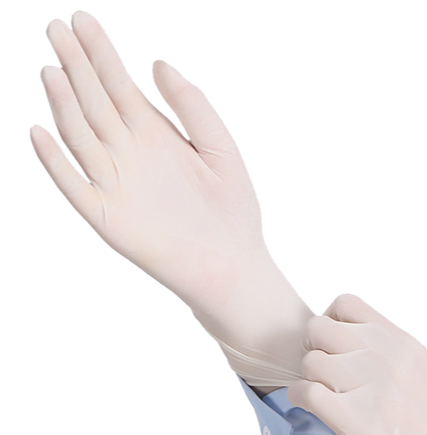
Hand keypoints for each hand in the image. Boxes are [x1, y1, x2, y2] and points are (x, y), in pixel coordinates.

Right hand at [32, 11, 312, 389]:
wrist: (232, 264)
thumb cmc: (233, 209)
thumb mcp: (221, 148)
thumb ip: (193, 106)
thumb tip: (159, 61)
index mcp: (158, 136)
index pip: (120, 86)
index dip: (101, 53)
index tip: (82, 19)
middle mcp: (132, 154)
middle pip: (96, 102)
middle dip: (77, 65)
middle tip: (56, 27)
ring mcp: (117, 184)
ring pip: (81, 136)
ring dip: (64, 103)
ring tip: (52, 68)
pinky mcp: (107, 217)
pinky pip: (74, 185)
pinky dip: (56, 161)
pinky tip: (39, 131)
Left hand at [288, 294, 426, 434]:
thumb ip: (392, 356)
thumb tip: (354, 350)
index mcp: (404, 342)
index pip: (346, 304)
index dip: (329, 322)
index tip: (334, 347)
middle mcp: (387, 357)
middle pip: (318, 327)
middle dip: (313, 348)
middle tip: (322, 374)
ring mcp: (374, 388)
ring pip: (310, 360)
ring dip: (308, 378)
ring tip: (322, 397)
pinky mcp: (361, 424)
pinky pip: (307, 392)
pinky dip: (300, 399)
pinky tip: (314, 411)